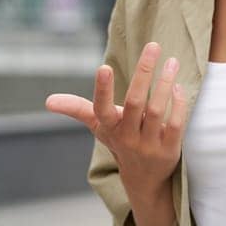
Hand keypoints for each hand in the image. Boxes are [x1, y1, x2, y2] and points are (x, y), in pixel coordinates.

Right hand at [46, 42, 188, 189]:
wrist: (144, 179)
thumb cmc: (120, 141)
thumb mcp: (99, 126)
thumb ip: (77, 109)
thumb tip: (48, 101)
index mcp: (109, 128)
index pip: (101, 109)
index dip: (102, 90)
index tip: (104, 67)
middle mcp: (127, 137)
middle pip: (135, 102)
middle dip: (144, 73)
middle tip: (153, 46)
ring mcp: (149, 144)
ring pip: (157, 110)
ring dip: (164, 83)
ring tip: (171, 61)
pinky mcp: (169, 149)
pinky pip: (175, 124)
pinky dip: (178, 103)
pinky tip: (178, 86)